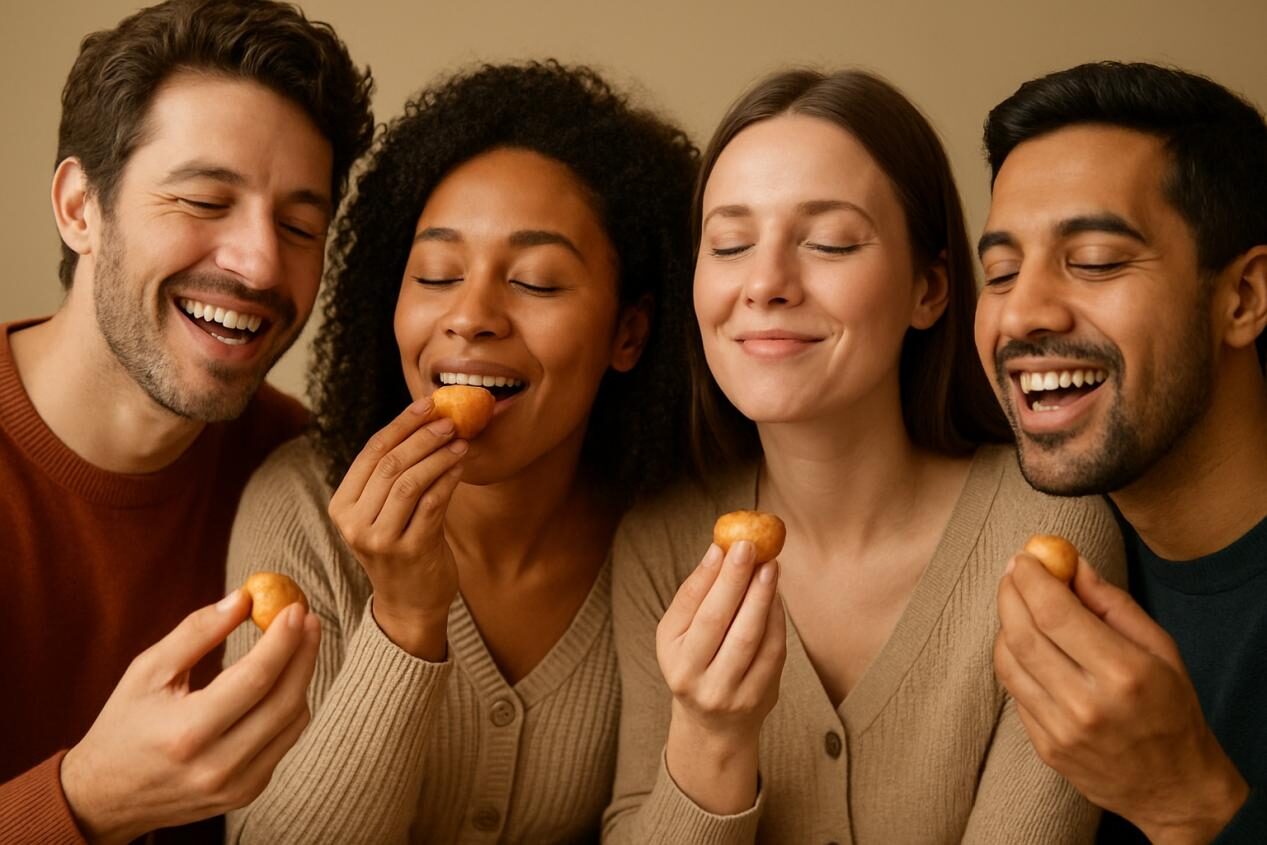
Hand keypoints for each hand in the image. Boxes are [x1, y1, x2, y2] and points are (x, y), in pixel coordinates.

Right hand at [60, 590, 318, 844]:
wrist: (106, 798)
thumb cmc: (124, 725)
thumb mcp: (147, 672)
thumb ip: (196, 632)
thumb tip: (244, 598)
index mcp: (187, 733)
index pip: (255, 679)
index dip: (283, 640)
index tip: (296, 608)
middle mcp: (216, 765)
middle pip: (284, 700)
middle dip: (303, 653)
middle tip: (307, 619)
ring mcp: (236, 786)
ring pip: (293, 721)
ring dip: (302, 677)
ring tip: (299, 642)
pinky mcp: (247, 792)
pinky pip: (285, 741)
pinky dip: (291, 705)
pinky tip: (285, 679)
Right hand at [327, 398, 465, 659]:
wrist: (409, 604)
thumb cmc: (401, 548)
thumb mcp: (383, 512)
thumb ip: (393, 475)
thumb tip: (427, 420)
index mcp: (342, 506)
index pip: (370, 453)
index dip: (401, 424)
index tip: (428, 404)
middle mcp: (354, 523)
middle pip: (390, 464)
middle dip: (424, 436)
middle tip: (451, 420)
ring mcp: (380, 540)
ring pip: (410, 482)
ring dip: (439, 455)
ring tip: (461, 440)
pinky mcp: (410, 551)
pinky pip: (432, 504)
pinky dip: (448, 479)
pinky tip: (462, 465)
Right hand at [657, 541, 784, 813]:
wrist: (714, 725)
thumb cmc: (697, 662)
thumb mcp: (681, 635)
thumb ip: (696, 595)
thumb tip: (719, 551)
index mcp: (672, 655)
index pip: (691, 609)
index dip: (709, 575)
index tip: (726, 545)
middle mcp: (694, 677)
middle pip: (719, 621)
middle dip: (737, 580)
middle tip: (753, 547)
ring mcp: (728, 691)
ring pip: (750, 636)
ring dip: (763, 596)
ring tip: (770, 567)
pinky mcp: (759, 697)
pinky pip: (772, 651)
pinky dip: (776, 620)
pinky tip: (776, 597)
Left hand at [995, 552, 1247, 843]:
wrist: (1175, 787)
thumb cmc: (1172, 709)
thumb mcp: (1160, 648)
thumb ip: (1112, 603)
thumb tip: (1072, 564)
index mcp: (1124, 673)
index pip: (1056, 613)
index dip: (1032, 579)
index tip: (1024, 557)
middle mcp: (1088, 703)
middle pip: (1023, 634)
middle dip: (1010, 594)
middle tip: (1012, 571)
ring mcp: (1062, 730)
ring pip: (1008, 662)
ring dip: (1004, 624)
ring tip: (1016, 603)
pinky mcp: (1046, 748)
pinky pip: (1014, 692)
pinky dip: (1011, 659)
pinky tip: (1023, 643)